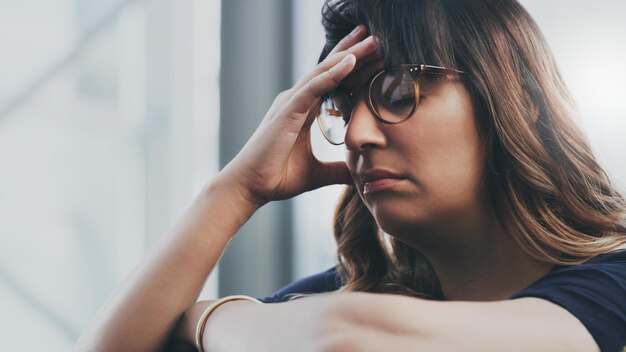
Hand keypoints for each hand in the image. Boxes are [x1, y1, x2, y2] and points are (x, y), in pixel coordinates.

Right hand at [218, 26, 377, 206]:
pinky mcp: (287, 112)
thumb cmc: (276, 177)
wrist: (250, 187)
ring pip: (324, 71)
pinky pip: (313, 88)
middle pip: (329, 69)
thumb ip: (337, 170)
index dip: (352, 67)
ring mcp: (291, 103)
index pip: (332, 82)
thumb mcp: (318, 173)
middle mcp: (297, 101)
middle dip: (354, 51)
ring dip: (349, 55)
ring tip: (372, 39)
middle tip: (378, 35)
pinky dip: (332, 73)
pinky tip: (350, 60)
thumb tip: (358, 174)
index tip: (376, 55)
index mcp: (303, 111)